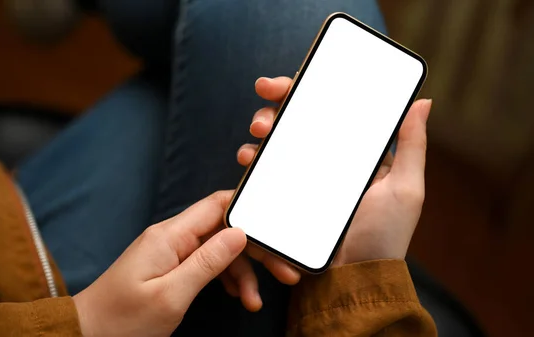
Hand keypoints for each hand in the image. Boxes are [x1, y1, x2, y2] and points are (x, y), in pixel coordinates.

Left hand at [73, 191, 296, 336]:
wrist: (88, 334)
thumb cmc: (123, 320)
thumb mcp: (171, 295)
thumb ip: (208, 262)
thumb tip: (241, 233)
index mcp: (169, 235)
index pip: (217, 205)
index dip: (250, 209)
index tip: (277, 225)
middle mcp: (172, 236)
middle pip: (224, 228)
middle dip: (255, 249)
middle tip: (283, 271)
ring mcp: (172, 250)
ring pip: (220, 249)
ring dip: (242, 272)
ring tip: (254, 301)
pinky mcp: (172, 265)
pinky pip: (207, 263)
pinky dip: (225, 278)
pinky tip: (237, 295)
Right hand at [239, 76, 431, 265]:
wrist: (351, 279)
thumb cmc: (383, 236)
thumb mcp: (405, 189)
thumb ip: (412, 147)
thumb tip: (422, 102)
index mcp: (354, 152)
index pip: (331, 109)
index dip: (308, 88)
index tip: (287, 80)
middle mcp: (327, 160)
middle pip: (298, 118)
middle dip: (277, 102)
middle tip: (266, 97)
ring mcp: (303, 178)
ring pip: (276, 141)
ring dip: (261, 127)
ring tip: (258, 134)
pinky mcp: (285, 197)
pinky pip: (264, 172)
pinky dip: (252, 160)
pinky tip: (247, 159)